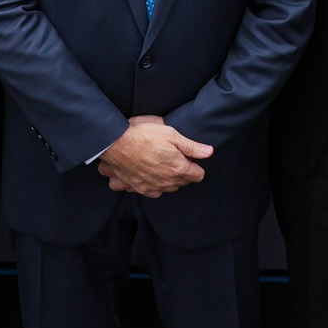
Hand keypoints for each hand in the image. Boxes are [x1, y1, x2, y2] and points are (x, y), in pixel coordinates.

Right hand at [97, 118, 212, 196]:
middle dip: (184, 171)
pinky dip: (157, 185)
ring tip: (163, 164)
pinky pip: (155, 192)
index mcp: (179, 168)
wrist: (117, 144)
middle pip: (185, 182)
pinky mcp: (141, 189)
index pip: (198, 175)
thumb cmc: (144, 136)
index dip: (195, 164)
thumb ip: (192, 146)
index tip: (188, 157)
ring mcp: (154, 187)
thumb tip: (210, 152)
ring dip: (171, 179)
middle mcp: (168, 182)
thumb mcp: (171, 134)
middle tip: (175, 157)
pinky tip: (152, 174)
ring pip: (171, 188)